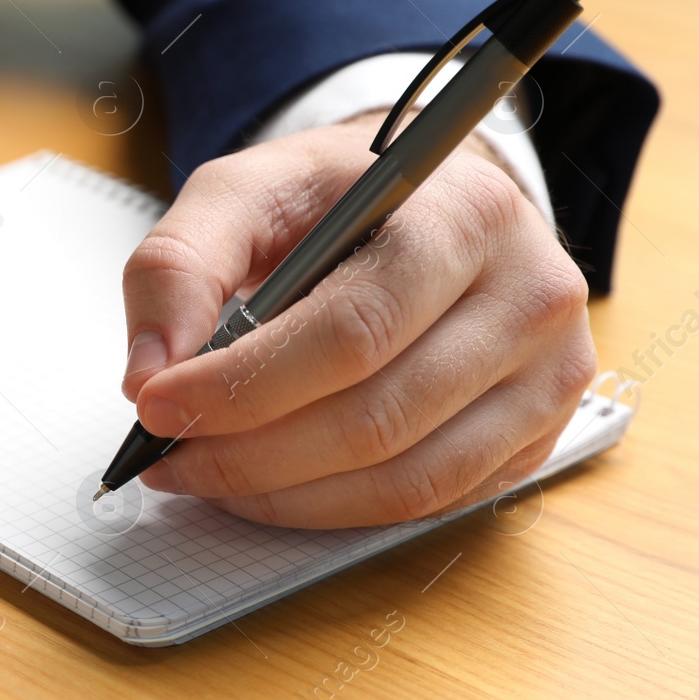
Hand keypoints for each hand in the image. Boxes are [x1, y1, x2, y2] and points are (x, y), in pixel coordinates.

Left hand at [120, 115, 595, 527]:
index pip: (353, 329)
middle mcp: (531, 296)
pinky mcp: (538, 435)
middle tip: (168, 454)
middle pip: (378, 415)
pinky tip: (268, 486)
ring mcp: (550, 376)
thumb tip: (148, 372)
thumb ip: (178, 264)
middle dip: (250, 451)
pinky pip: (429, 503)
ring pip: (407, 479)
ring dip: (284, 494)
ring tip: (205, 473)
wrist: (428, 202)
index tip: (157, 405)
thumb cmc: (338, 197)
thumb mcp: (244, 191)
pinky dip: (332, 508)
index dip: (246, 384)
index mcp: (467, 214)